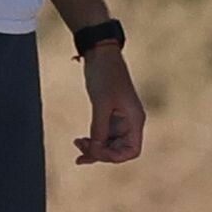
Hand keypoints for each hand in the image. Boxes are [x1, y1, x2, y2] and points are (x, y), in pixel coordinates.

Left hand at [74, 47, 144, 164]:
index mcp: (134, 120)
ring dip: (94, 147)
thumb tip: (96, 151)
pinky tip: (81, 140)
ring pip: (109, 143)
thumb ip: (100, 129)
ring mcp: (119, 119)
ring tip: (77, 143)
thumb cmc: (105, 75)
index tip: (96, 151)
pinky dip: (93, 139)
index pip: (131, 151)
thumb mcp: (101, 104)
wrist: (101, 54)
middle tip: (80, 148)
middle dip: (100, 152)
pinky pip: (103, 134)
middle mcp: (130, 122)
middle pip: (119, 150)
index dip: (114, 157)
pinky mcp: (109, 113)